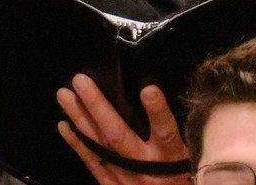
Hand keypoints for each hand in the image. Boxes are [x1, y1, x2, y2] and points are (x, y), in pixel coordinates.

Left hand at [57, 77, 184, 184]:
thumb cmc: (180, 179)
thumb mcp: (190, 156)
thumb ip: (175, 134)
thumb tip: (159, 100)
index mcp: (168, 157)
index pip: (165, 131)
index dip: (157, 111)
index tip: (148, 90)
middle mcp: (143, 165)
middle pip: (117, 134)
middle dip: (97, 106)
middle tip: (81, 81)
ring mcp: (123, 176)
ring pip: (97, 144)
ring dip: (79, 118)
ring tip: (65, 96)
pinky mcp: (110, 184)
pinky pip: (90, 161)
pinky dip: (76, 142)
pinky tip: (64, 125)